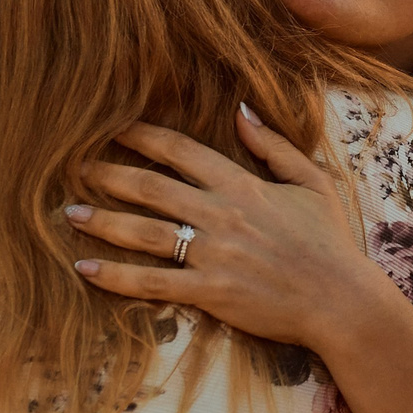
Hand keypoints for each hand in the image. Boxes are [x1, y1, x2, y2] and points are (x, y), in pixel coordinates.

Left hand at [69, 107, 395, 351]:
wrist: (341, 300)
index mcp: (243, 186)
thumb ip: (274, 147)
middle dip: (108, 175)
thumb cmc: (331, 243)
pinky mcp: (208, 292)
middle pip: (150, 188)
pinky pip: (152, 282)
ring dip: (102, 222)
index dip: (143, 137)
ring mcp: (212, 254)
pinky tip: (86, 269)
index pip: (181, 151)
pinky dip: (115, 276)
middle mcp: (220, 215)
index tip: (114, 129)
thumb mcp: (311, 183)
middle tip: (75, 168)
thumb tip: (241, 111)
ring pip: (143, 233)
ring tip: (70, 214)